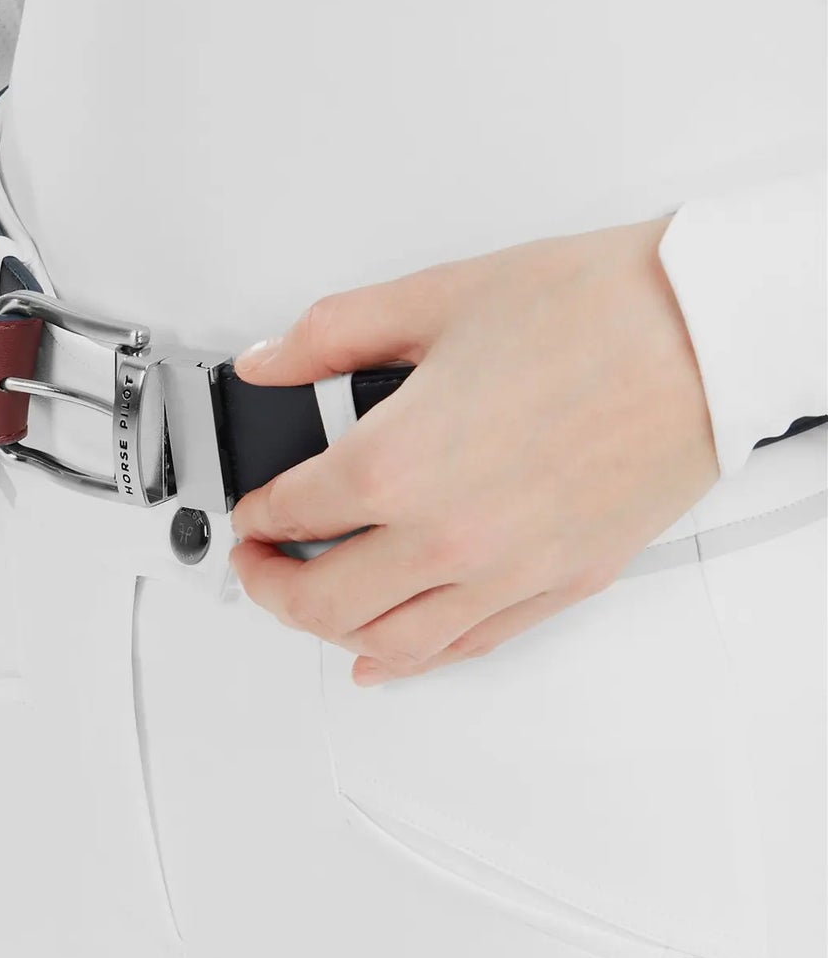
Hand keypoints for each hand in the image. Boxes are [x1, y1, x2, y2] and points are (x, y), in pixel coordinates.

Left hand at [227, 218, 718, 683]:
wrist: (705, 332)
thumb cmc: (593, 311)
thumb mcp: (432, 299)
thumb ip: (329, 337)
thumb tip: (268, 364)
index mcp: (398, 463)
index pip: (291, 513)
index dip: (255, 511)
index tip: (252, 505)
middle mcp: (447, 535)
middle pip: (322, 600)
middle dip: (270, 586)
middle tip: (258, 563)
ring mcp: (507, 571)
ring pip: (389, 642)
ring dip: (331, 631)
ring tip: (309, 603)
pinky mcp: (561, 583)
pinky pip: (467, 646)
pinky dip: (413, 658)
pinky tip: (387, 655)